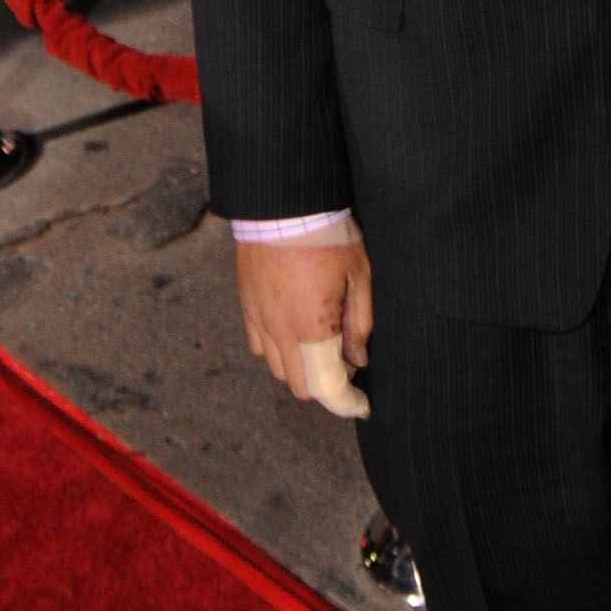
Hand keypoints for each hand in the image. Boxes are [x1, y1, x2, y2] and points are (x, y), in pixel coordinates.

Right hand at [235, 235, 373, 412]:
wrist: (283, 206)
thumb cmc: (327, 236)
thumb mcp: (360, 276)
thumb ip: (359, 324)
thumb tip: (357, 359)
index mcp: (313, 328)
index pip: (327, 387)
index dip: (348, 403)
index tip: (363, 405)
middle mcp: (281, 332)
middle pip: (300, 386)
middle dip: (327, 387)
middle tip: (347, 364)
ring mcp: (260, 321)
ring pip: (278, 370)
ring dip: (302, 370)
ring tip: (323, 345)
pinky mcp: (247, 307)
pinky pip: (260, 347)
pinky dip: (279, 352)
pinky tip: (296, 332)